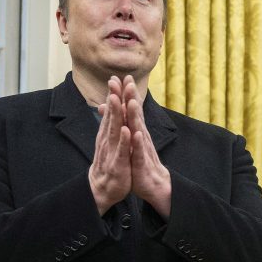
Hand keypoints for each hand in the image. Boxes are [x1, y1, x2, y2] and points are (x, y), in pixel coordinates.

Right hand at [89, 76, 131, 214]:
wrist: (103, 189)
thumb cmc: (110, 162)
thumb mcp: (110, 142)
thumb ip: (109, 124)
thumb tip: (107, 107)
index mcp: (108, 134)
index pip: (112, 111)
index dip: (115, 95)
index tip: (117, 77)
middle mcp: (108, 140)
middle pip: (112, 116)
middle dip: (114, 98)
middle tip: (115, 81)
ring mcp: (113, 151)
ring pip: (115, 130)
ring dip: (117, 115)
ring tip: (118, 99)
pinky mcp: (119, 164)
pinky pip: (123, 151)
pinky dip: (125, 141)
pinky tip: (128, 131)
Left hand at [121, 75, 171, 218]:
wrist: (154, 185)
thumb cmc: (139, 161)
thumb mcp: (127, 141)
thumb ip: (120, 123)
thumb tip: (107, 106)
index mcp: (136, 131)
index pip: (130, 110)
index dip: (126, 94)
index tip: (122, 77)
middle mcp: (140, 136)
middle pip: (135, 114)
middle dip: (131, 98)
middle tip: (128, 81)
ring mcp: (142, 148)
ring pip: (138, 129)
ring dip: (135, 116)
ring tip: (131, 102)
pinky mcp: (141, 162)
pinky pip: (139, 151)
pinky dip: (136, 142)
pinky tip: (135, 134)